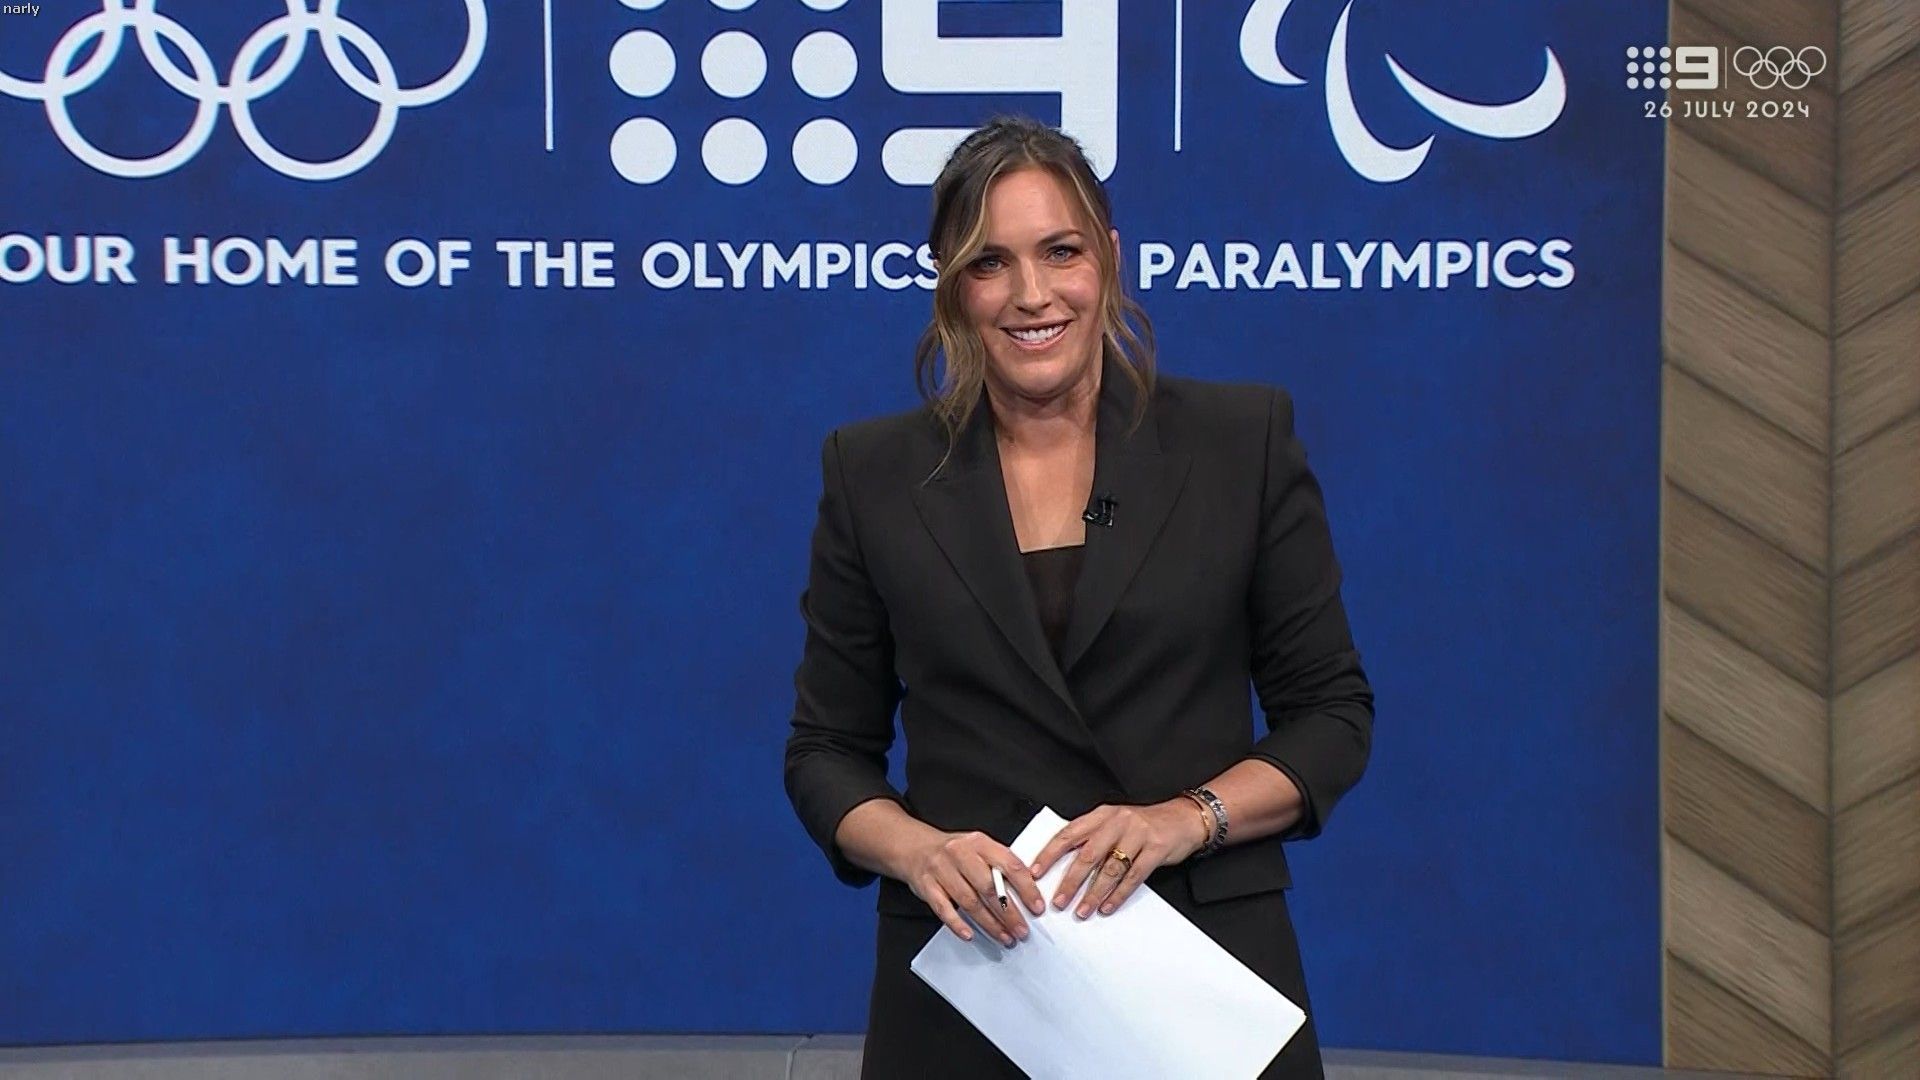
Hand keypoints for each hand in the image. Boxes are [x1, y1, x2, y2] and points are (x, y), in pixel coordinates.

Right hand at [900, 830, 1046, 946]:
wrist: (915, 847)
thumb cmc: (954, 852)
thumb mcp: (979, 848)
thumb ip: (999, 864)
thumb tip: (1029, 889)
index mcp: (979, 842)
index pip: (1009, 864)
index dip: (1026, 888)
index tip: (1036, 907)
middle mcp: (960, 854)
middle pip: (989, 887)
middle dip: (1009, 913)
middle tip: (1022, 930)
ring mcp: (941, 869)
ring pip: (969, 901)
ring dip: (989, 923)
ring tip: (1005, 937)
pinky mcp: (926, 886)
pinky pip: (943, 908)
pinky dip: (957, 923)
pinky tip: (970, 934)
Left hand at [1028, 801, 1208, 917]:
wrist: (1183, 818)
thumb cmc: (1144, 823)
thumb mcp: (1114, 822)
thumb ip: (1092, 838)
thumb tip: (1061, 863)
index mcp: (1102, 815)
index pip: (1068, 834)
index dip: (1050, 854)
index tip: (1035, 873)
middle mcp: (1117, 822)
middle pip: (1087, 854)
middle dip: (1070, 881)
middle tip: (1058, 901)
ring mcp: (1137, 835)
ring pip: (1109, 869)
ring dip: (1093, 893)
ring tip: (1082, 910)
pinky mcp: (1155, 849)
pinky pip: (1133, 877)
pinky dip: (1118, 895)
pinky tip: (1107, 906)